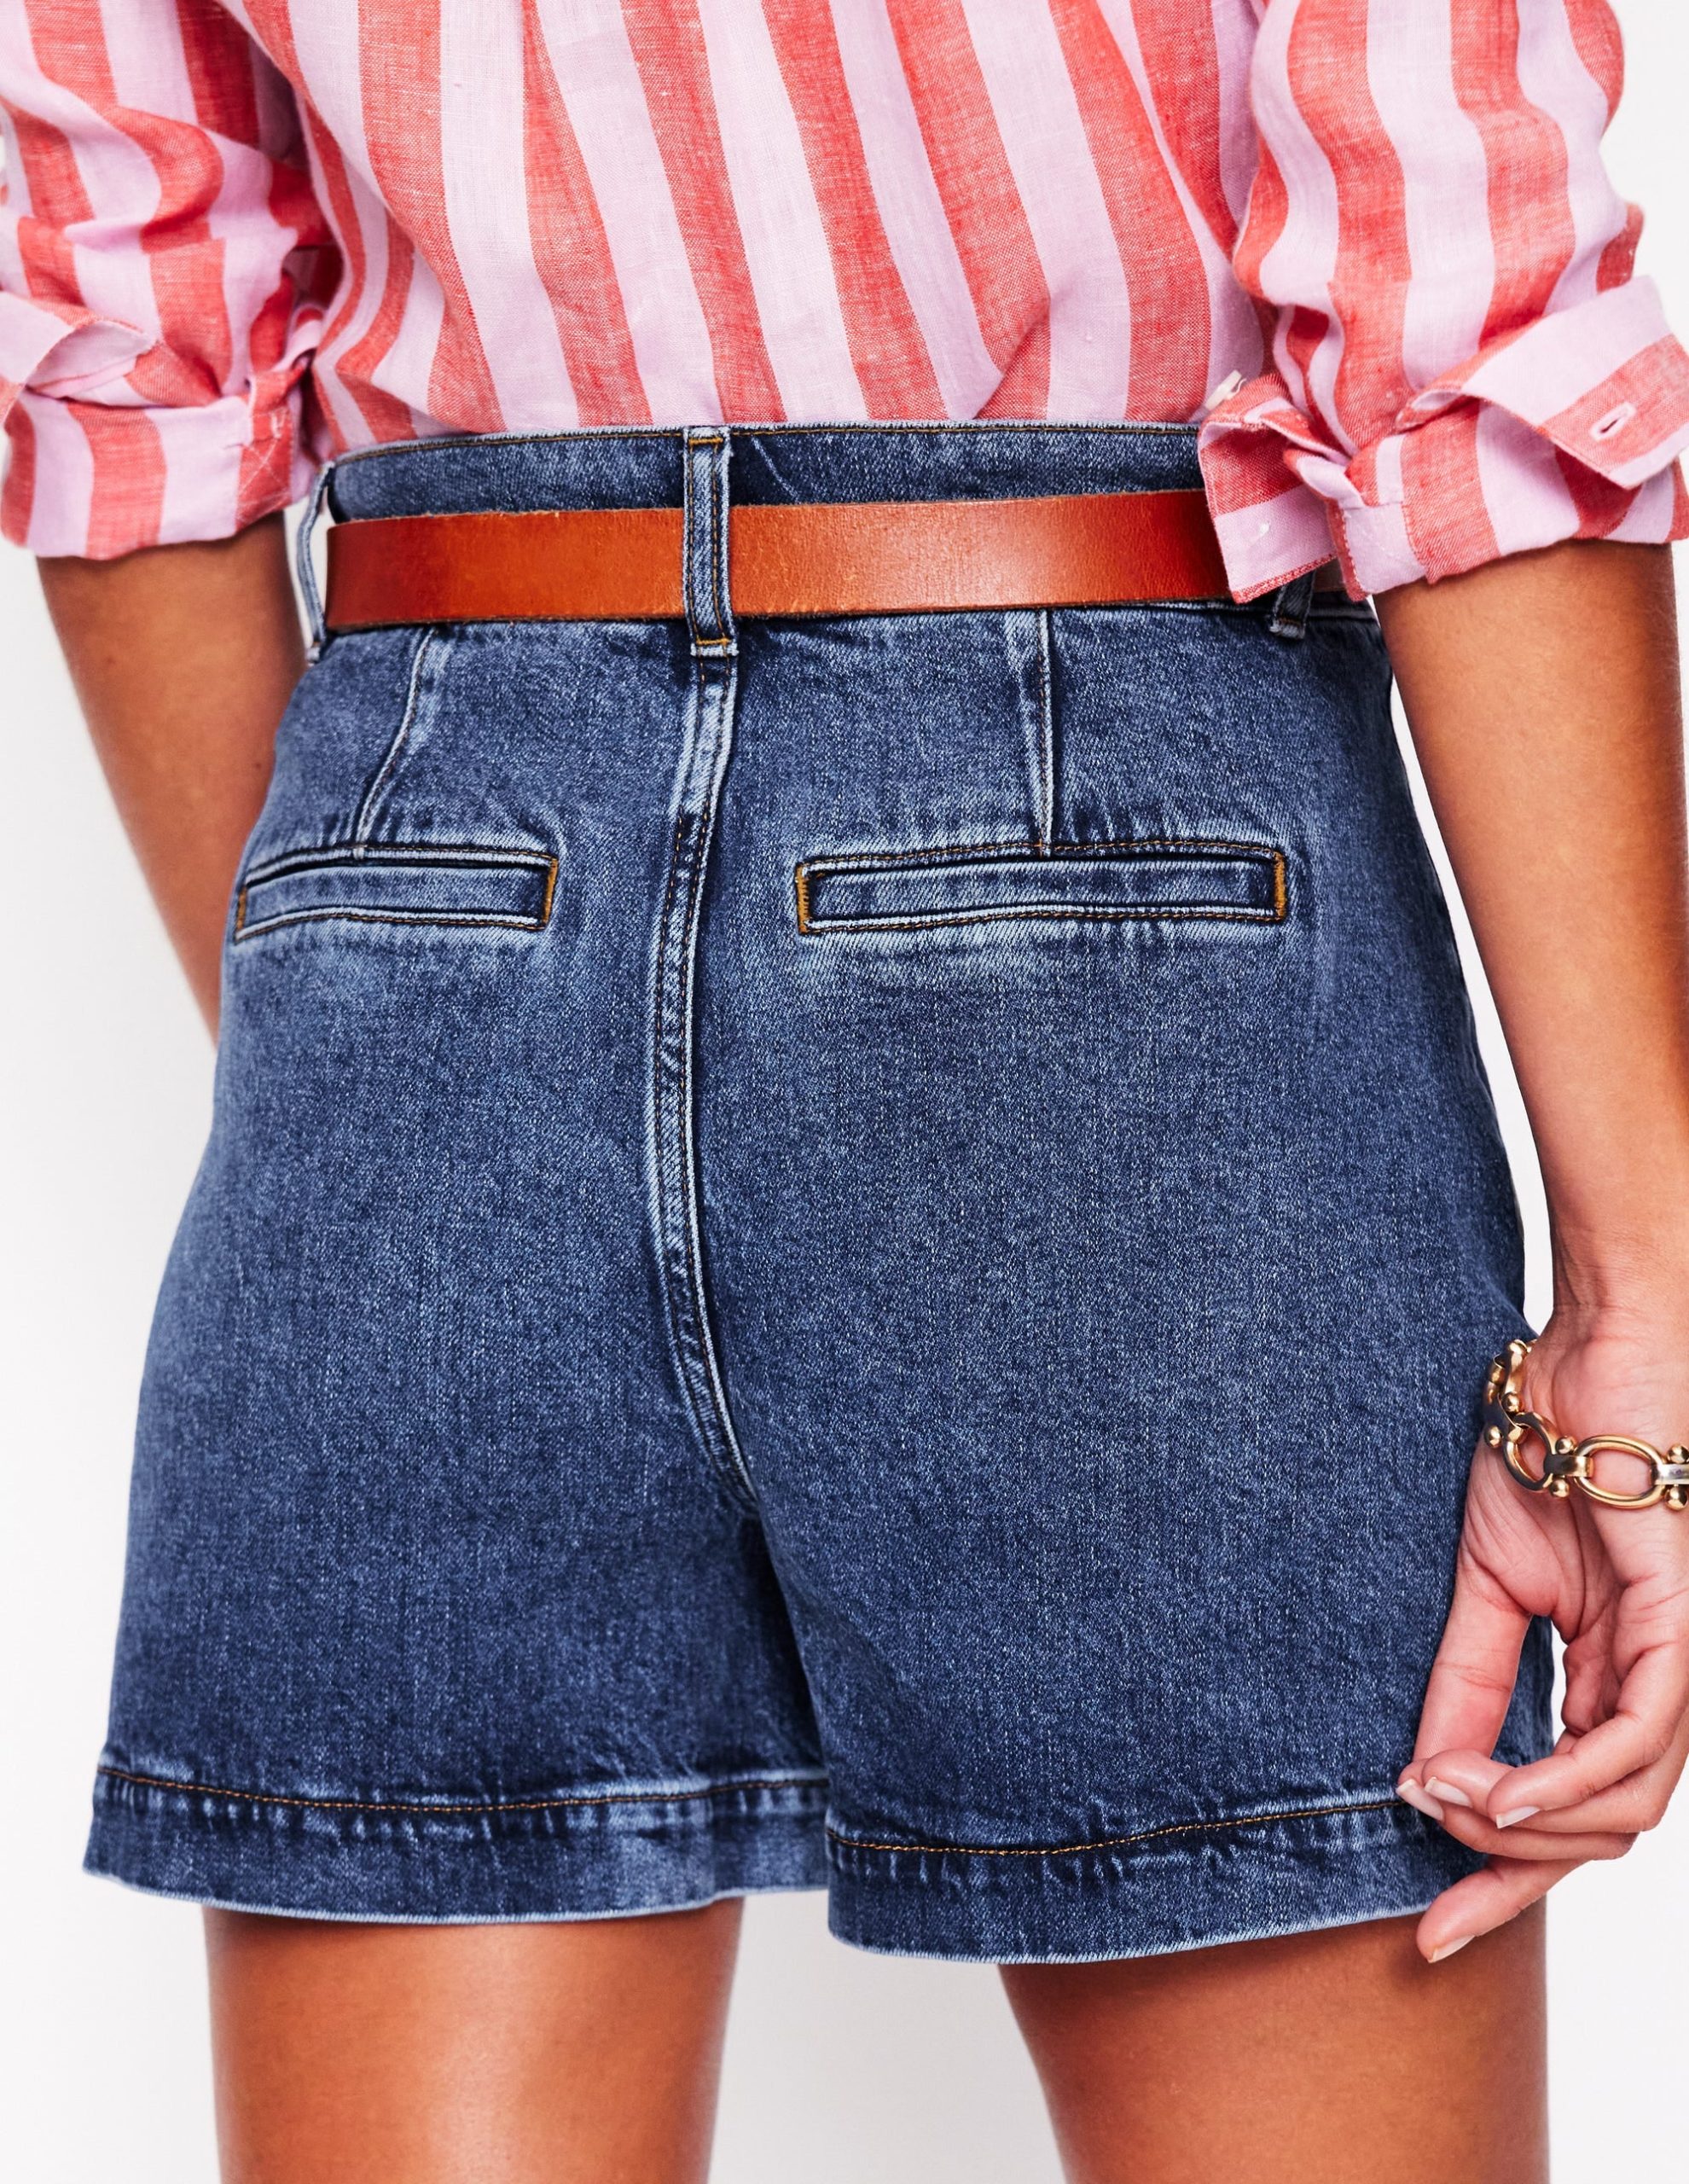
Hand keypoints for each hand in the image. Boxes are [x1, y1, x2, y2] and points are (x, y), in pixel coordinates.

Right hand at [1397, 1313, 1688, 1961]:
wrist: (1579, 1359)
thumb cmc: (1539, 1452)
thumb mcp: (1484, 1589)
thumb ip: (1468, 1685)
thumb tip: (1426, 1779)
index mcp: (1614, 1682)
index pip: (1571, 1817)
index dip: (1503, 1886)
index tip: (1430, 1934)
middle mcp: (1660, 1687)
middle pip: (1605, 1833)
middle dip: (1506, 1862)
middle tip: (1423, 1817)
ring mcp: (1679, 1657)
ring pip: (1631, 1805)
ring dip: (1530, 1826)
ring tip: (1449, 1797)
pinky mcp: (1682, 1620)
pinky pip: (1640, 1736)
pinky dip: (1570, 1779)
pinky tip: (1503, 1789)